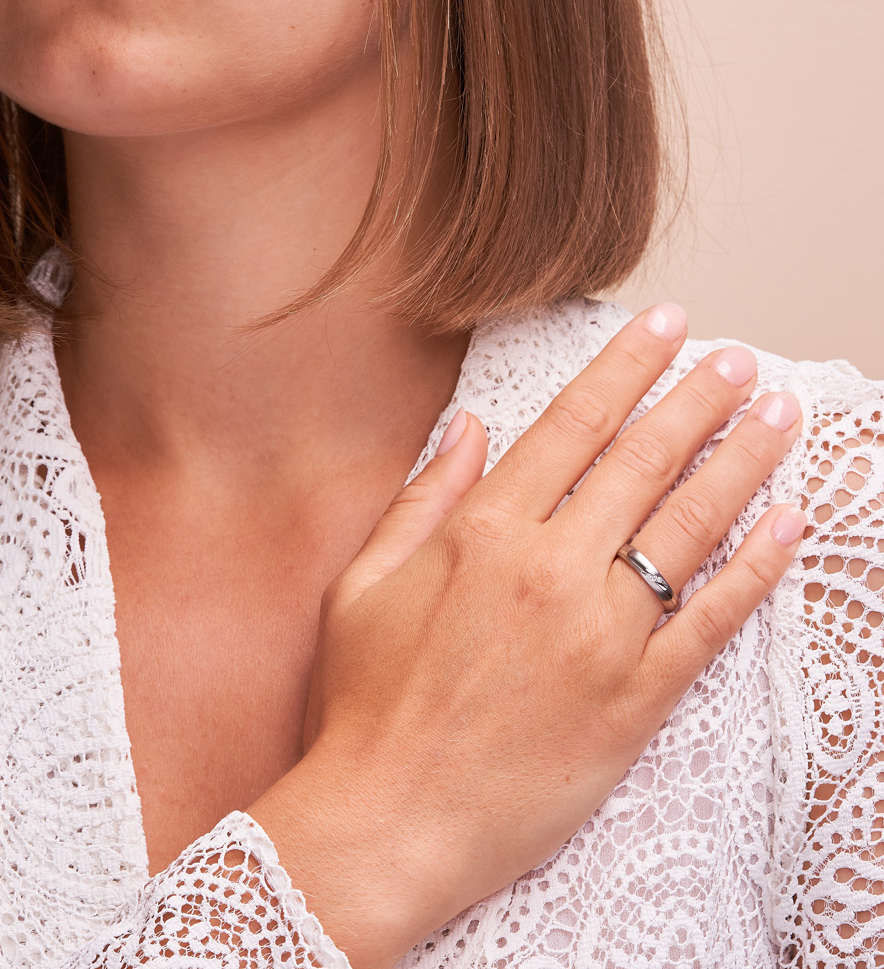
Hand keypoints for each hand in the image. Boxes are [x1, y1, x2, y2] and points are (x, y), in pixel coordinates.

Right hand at [249, 304, 805, 968]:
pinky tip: (786, 523)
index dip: (627, 367)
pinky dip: (757, 569)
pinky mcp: (635, 701)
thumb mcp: (363, 585)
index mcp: (483, 534)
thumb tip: (467, 429)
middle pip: (644, 461)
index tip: (666, 328)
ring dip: (742, 461)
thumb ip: (422, 500)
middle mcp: (551, 570)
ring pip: (690, 527)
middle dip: (700, 399)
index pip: (574, 424)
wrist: (389, 820)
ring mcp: (601, 636)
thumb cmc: (366, 702)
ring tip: (779, 415)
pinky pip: (712, 623)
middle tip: (739, 361)